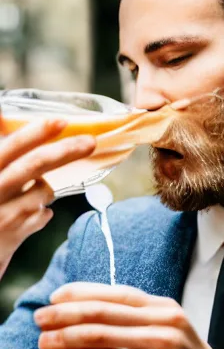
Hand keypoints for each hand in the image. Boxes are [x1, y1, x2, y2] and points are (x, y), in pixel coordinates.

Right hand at [0, 120, 95, 278]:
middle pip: (34, 165)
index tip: (61, 121)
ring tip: (29, 192)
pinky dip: (41, 211)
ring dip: (44, 188)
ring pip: (43, 191)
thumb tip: (1, 112)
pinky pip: (43, 215)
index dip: (36, 133)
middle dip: (65, 151)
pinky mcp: (13, 235)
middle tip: (90, 142)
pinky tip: (27, 214)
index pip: (12, 147)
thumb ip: (1, 146)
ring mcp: (3, 215)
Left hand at [34, 282, 223, 348]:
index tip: (56, 296)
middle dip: (66, 313)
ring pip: (102, 335)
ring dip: (66, 338)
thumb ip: (134, 322)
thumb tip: (88, 320)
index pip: (117, 293)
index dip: (83, 292)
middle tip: (41, 318)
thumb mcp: (167, 331)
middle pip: (104, 311)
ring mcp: (161, 346)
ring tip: (44, 341)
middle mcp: (163, 321)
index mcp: (164, 307)